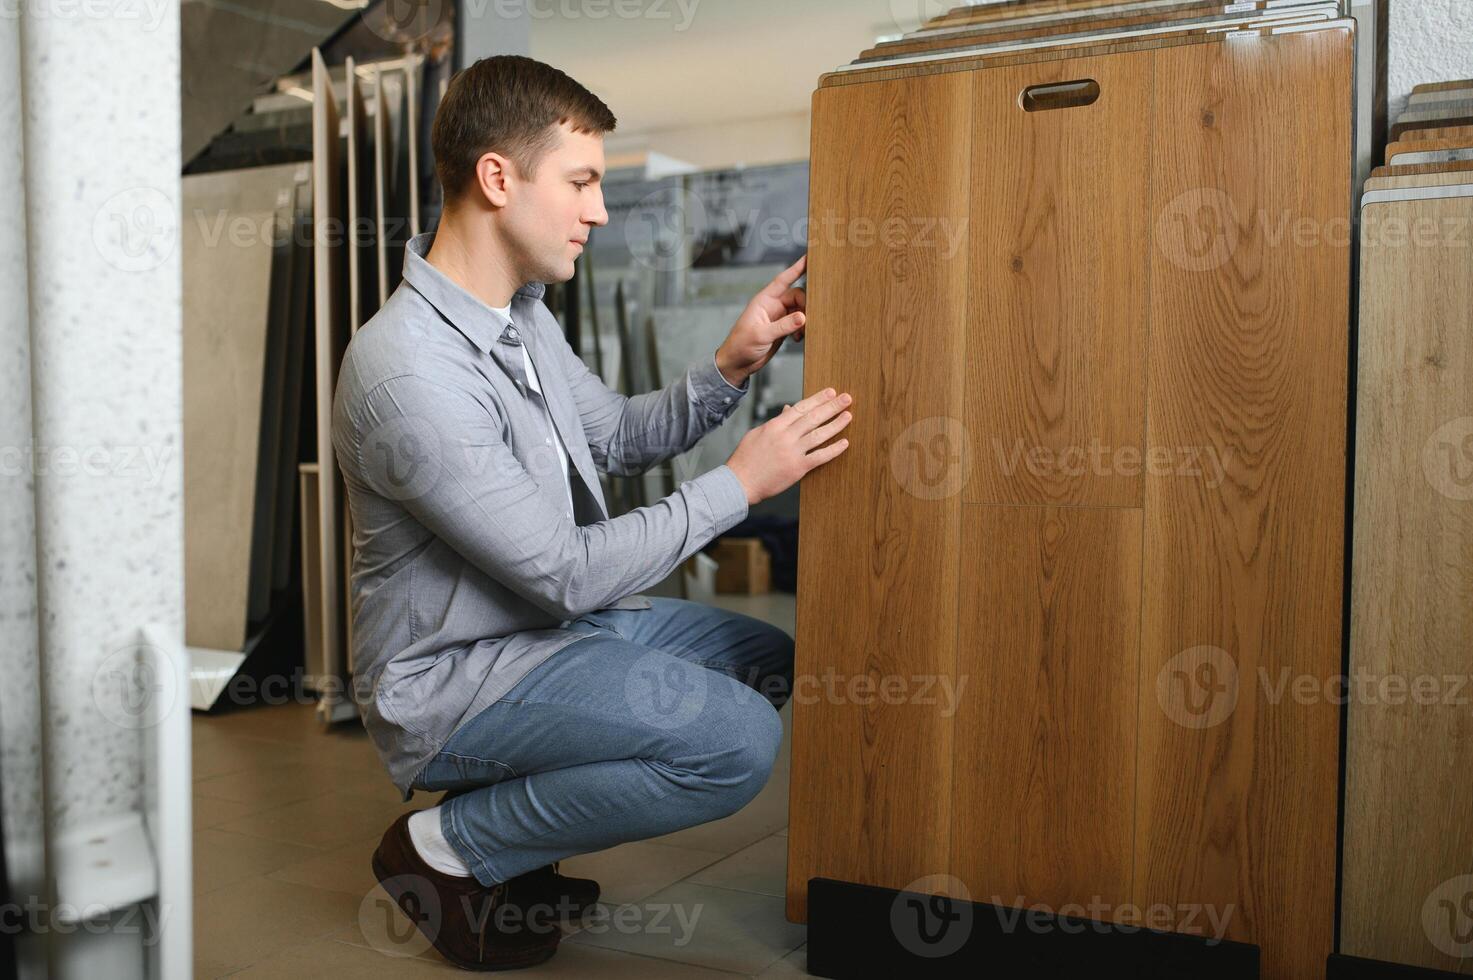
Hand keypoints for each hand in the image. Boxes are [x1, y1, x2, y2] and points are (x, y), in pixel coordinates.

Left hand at [714, 254, 807, 386]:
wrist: (737, 364)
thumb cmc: (741, 345)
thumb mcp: (762, 335)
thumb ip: (783, 326)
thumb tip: (803, 317)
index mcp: (764, 300)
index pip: (783, 280)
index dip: (796, 269)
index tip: (808, 258)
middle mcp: (773, 306)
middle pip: (797, 296)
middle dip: (805, 305)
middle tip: (807, 319)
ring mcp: (779, 318)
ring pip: (800, 310)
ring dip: (805, 320)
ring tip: (801, 333)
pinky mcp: (783, 329)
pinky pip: (799, 323)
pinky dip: (803, 329)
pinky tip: (798, 338)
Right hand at [725, 387, 852, 505]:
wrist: (740, 482)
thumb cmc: (746, 459)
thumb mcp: (758, 434)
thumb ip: (777, 422)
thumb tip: (789, 409)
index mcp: (775, 426)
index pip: (801, 408)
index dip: (818, 399)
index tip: (830, 392)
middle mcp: (785, 436)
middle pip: (813, 417)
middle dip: (832, 406)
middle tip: (846, 398)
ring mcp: (792, 452)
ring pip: (819, 435)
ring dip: (836, 424)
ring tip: (848, 415)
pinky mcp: (797, 468)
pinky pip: (820, 457)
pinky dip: (834, 450)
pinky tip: (845, 443)